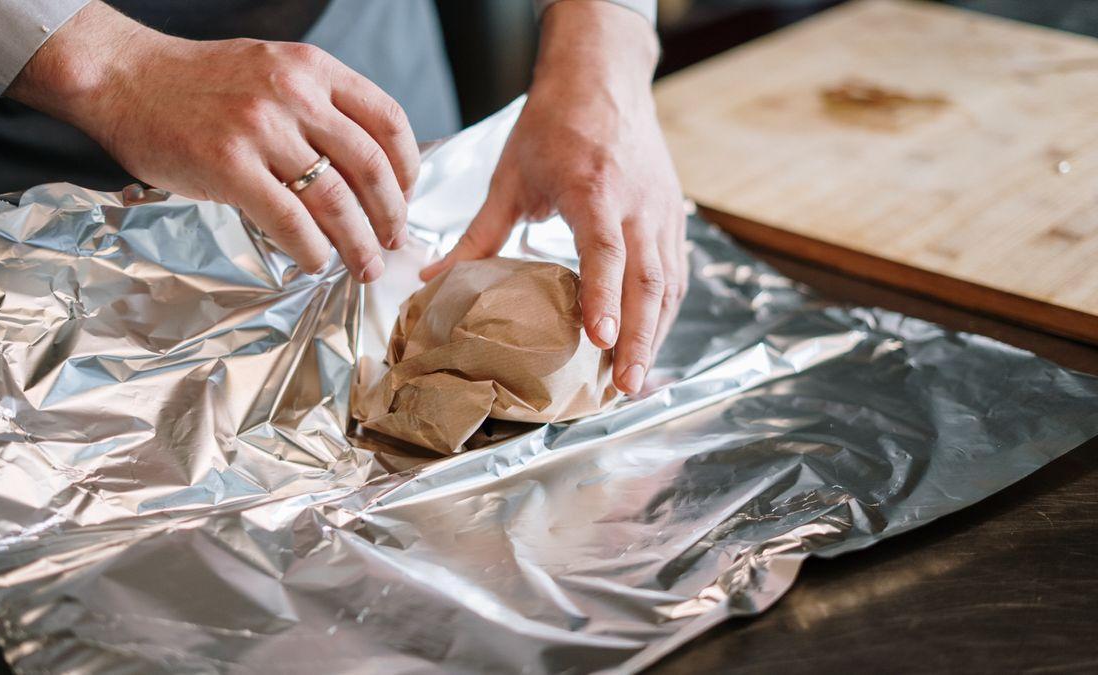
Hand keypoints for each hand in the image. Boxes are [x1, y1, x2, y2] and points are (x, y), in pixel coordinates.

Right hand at [8, 2, 419, 281]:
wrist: (126, 77)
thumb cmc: (200, 83)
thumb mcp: (273, 70)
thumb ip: (319, 106)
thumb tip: (364, 168)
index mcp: (313, 68)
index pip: (388, 120)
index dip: (408, 168)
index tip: (406, 197)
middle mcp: (294, 93)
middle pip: (370, 166)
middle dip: (391, 214)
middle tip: (394, 241)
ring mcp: (260, 128)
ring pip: (334, 199)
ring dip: (357, 243)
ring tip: (365, 265)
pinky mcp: (227, 165)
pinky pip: (288, 220)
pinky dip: (311, 249)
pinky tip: (314, 262)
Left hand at [420, 1, 687, 393]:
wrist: (603, 77)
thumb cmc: (554, 123)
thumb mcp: (509, 176)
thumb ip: (478, 235)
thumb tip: (432, 280)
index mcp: (594, 189)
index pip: (606, 252)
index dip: (604, 297)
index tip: (598, 339)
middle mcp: (637, 203)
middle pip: (648, 280)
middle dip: (639, 338)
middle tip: (625, 387)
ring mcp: (661, 210)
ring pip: (668, 283)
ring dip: (656, 334)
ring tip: (636, 380)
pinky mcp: (671, 216)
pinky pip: (675, 272)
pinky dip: (664, 312)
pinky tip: (649, 342)